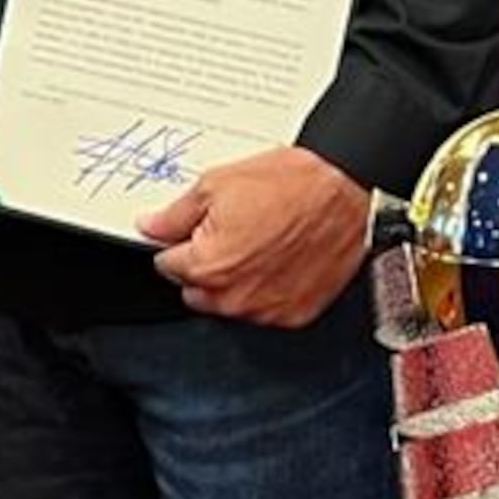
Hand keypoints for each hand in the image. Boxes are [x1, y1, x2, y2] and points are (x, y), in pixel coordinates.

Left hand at [137, 146, 369, 327]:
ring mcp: (267, 310)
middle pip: (195, 289)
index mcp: (207, 266)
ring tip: (261, 241)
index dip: (180, 241)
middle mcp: (235, 297)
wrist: (348, 189)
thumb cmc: (292, 184)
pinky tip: (281, 258)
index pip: (167, 264)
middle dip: (204, 264)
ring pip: (229, 303)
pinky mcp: (296, 314)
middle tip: (231, 231)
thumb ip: (174, 215)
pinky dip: (267, 289)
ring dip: (235, 280)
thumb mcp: (216, 184)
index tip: (194, 229)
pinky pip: (265, 309)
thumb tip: (150, 227)